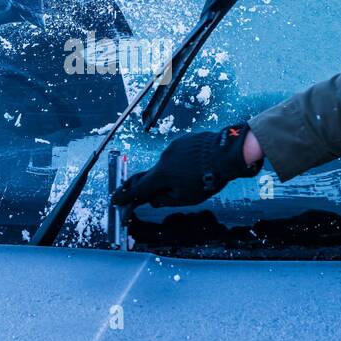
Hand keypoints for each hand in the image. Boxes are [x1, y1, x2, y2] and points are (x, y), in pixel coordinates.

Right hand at [112, 123, 259, 208]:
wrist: (226, 154)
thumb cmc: (207, 178)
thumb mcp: (186, 198)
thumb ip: (166, 200)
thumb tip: (154, 199)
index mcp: (161, 174)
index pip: (139, 189)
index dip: (126, 197)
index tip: (115, 201)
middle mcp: (164, 158)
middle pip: (152, 175)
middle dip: (149, 185)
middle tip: (147, 191)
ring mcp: (174, 146)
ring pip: (168, 164)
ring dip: (173, 173)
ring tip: (192, 178)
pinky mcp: (185, 140)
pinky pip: (179, 154)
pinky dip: (183, 162)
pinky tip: (196, 167)